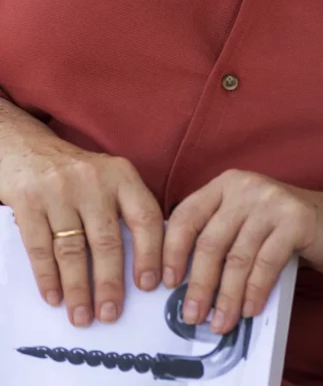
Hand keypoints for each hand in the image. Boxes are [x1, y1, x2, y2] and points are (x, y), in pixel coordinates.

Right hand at [0, 139, 163, 327]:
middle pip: (107, 241)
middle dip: (110, 283)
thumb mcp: (110, 177)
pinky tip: (54, 297)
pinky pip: (40, 248)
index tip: (151, 285)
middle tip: (111, 314)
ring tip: (83, 316)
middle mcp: (94, 182)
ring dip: (78, 288)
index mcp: (122, 175)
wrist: (29, 148)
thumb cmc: (78, 172)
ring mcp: (59, 192)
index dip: (151, 253)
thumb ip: (127, 208)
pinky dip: (48, 277)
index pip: (145, 217)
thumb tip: (150, 258)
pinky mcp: (29, 203)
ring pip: (73, 250)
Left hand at [163, 170, 322, 336]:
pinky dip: (254, 291)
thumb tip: (182, 283)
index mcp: (227, 184)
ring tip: (221, 322)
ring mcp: (273, 200)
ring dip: (226, 297)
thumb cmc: (287, 230)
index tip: (163, 284)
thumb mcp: (247, 224)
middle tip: (191, 315)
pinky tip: (249, 308)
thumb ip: (219, 238)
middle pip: (210, 242)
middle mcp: (247, 186)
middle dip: (198, 285)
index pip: (186, 216)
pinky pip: (266, 263)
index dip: (171, 252)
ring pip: (237, 257)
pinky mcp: (296, 218)